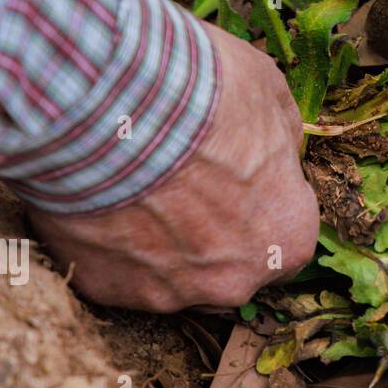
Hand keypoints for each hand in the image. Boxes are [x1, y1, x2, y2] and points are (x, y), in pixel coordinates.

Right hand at [28, 24, 318, 311]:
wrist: (109, 106)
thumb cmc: (203, 98)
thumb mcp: (269, 93)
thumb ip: (282, 135)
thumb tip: (280, 145)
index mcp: (287, 238)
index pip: (287, 233)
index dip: (263, 201)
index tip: (238, 174)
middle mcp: (235, 282)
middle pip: (231, 263)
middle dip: (213, 228)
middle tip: (183, 178)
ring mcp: (168, 294)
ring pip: (172, 273)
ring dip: (159, 239)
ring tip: (135, 183)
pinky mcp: (105, 290)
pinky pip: (115, 270)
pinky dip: (110, 242)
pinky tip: (99, 198)